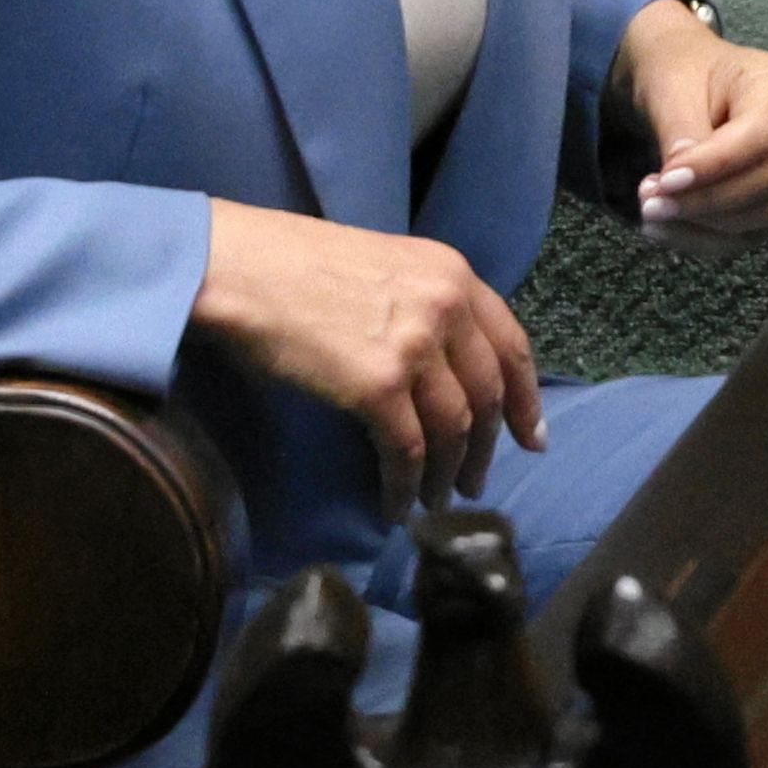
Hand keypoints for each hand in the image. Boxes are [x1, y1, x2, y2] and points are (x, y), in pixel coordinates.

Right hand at [195, 199, 542, 512]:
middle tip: (474, 482)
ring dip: (445, 475)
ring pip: (453, 430)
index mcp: (452, 273)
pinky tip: (394, 505)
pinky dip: (403, 486)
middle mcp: (446, 306)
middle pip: (486, 395)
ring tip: (432, 499)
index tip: (531, 438)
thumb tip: (439, 365)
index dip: (525, 400)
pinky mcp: (378, 386)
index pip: (512, 345)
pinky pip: (407, 452)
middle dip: (484, 449)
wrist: (237, 267)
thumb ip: (423, 304)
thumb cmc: (290, 263)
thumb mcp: (382, 266)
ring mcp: (416, 346)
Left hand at [613, 0, 767, 257]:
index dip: (713, 167)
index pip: (759, 138)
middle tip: (649, 203)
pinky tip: (665, 230)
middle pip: (767, 181)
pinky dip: (705, 238)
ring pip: (763, 215)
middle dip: (705, 201)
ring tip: (651, 212)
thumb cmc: (682, 73)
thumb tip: (680, 182)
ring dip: (703, 224)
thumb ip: (681, 130)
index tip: (664, 181)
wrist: (686, 78)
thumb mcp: (671, 86)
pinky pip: (749, 233)